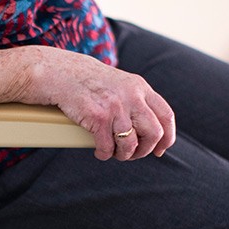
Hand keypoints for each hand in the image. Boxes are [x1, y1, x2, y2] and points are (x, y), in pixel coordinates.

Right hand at [27, 47, 175, 160]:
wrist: (61, 73)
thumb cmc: (89, 82)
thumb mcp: (121, 84)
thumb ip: (137, 100)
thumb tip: (150, 128)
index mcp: (140, 87)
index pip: (166, 116)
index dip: (167, 137)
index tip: (160, 149)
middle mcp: (132, 96)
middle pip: (153, 133)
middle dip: (145, 150)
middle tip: (133, 154)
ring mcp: (115, 107)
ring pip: (130, 144)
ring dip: (123, 155)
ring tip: (115, 154)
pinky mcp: (97, 117)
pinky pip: (107, 146)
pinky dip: (104, 154)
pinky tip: (100, 152)